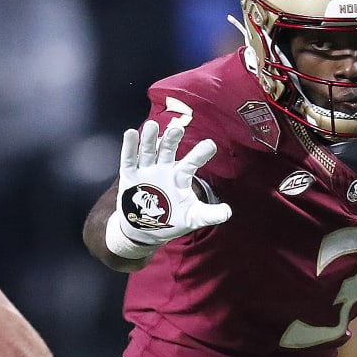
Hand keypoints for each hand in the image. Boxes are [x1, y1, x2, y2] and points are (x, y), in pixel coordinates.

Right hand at [105, 119, 232, 258]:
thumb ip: (209, 214)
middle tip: (178, 129)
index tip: (211, 145)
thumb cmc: (172, 220)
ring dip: (150, 138)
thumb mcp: (192, 218)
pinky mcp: (130, 176)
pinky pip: (129, 159)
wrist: (146, 230)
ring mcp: (146, 170)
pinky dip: (130, 147)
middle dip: (172, 139)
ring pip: (148, 150)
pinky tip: (131, 133)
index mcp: (180, 176)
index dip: (201, 153)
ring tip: (153, 126)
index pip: (192, 162)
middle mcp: (164, 168)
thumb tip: (227, 212)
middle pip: (168, 149)